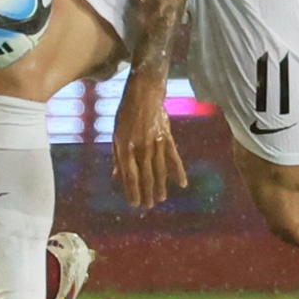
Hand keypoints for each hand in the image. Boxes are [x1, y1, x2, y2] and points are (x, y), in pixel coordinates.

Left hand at [111, 77, 186, 208]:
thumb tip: (116, 177)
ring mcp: (155, 142)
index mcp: (124, 146)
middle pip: (145, 175)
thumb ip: (116, 156)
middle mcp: (140, 146)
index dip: (132, 190)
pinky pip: (174, 157)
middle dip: (146, 192)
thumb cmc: (126, 113)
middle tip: (148, 206)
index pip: (129, 174)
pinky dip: (179, 170)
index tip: (134, 204)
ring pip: (159, 169)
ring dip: (160, 185)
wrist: (144, 92)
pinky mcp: (167, 137)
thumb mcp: (116, 133)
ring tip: (161, 199)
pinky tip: (182, 183)